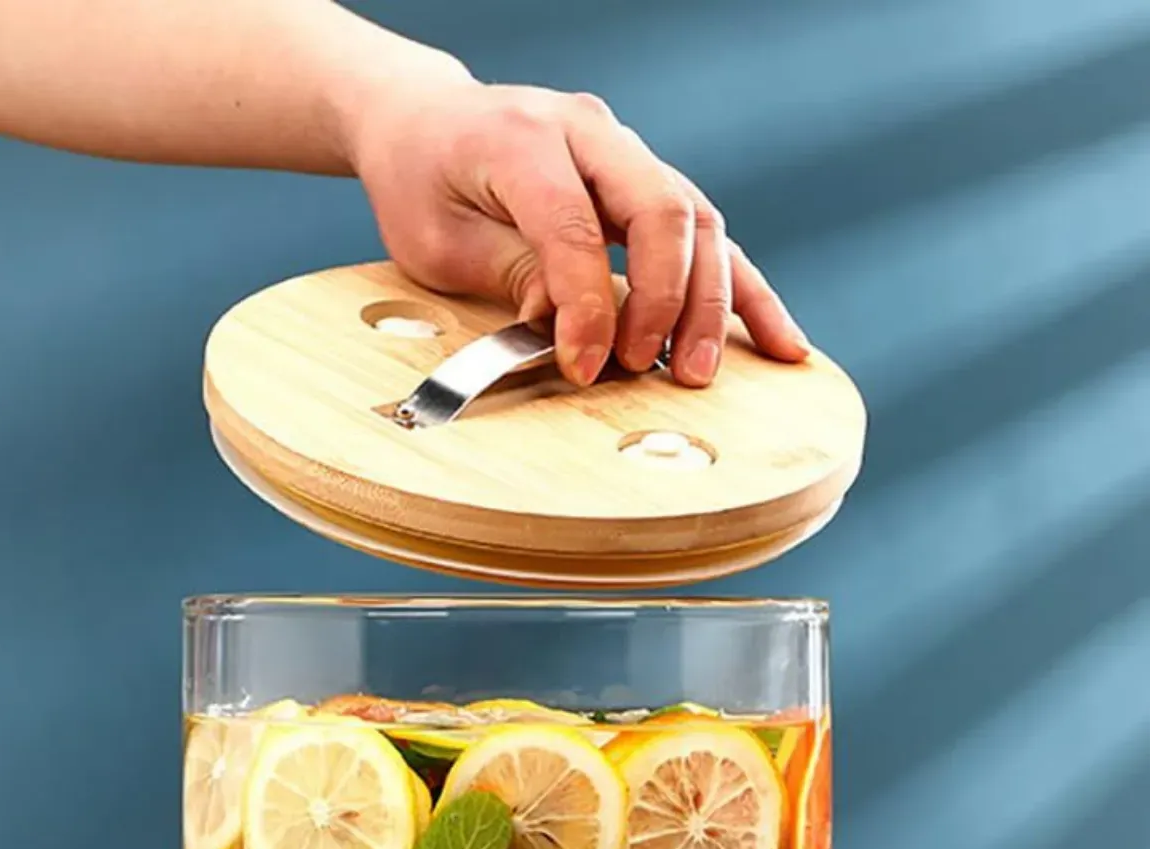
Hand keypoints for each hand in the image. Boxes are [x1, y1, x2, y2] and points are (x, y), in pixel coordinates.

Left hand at [346, 77, 809, 387]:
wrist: (427, 120)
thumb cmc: (424, 181)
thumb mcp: (438, 239)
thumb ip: (509, 275)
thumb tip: (566, 331)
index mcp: (525, 139)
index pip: (576, 228)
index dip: (587, 307)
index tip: (585, 369)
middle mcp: (590, 133)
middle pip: (661, 212)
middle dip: (666, 301)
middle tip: (653, 370)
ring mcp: (627, 153)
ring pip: (698, 221)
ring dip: (712, 303)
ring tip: (700, 372)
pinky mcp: (647, 183)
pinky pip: (708, 235)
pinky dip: (744, 290)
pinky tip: (779, 340)